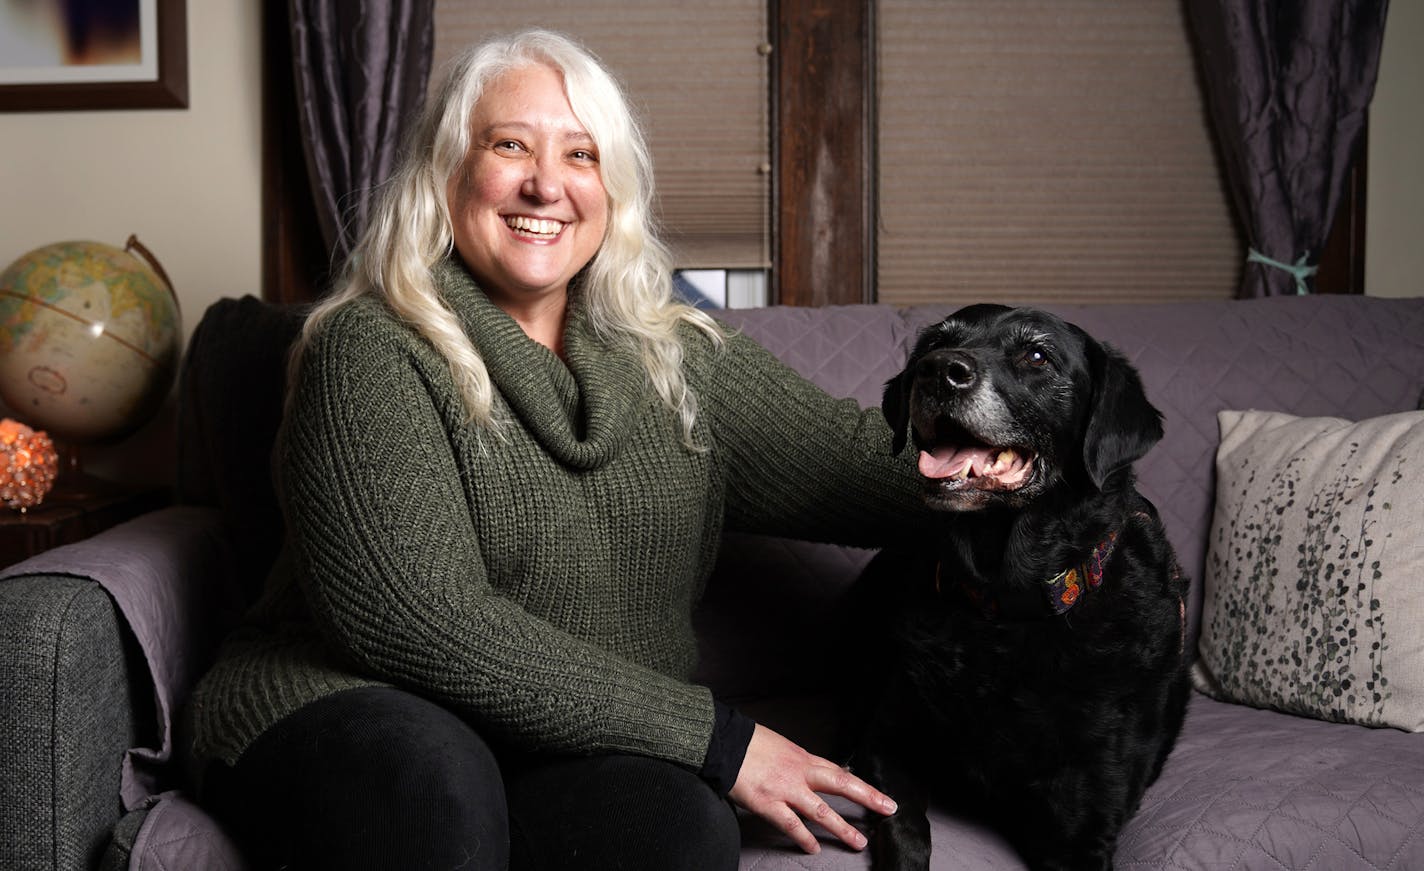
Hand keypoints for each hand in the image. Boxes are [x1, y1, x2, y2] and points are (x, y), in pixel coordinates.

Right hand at [728, 723, 896, 854]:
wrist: (723, 742)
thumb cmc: (747, 742)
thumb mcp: (779, 746)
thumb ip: (795, 761)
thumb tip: (805, 772)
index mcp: (803, 757)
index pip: (840, 772)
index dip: (863, 785)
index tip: (881, 796)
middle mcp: (800, 772)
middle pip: (842, 785)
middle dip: (868, 797)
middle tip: (887, 809)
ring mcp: (786, 789)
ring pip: (822, 811)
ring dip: (842, 828)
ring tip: (858, 841)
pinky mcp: (769, 803)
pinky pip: (792, 825)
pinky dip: (805, 838)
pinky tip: (814, 848)